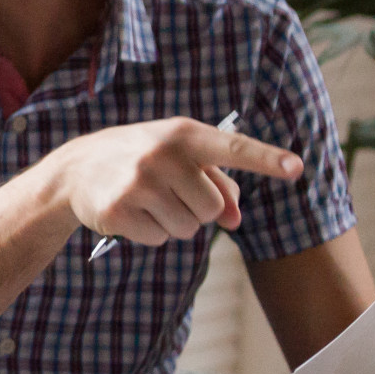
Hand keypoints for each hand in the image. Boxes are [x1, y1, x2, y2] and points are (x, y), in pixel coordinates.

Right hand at [44, 118, 302, 247]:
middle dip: (198, 210)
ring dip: (174, 223)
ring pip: (188, 228)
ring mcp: (138, 183)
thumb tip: (237, 222)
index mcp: (185, 134)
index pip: (234, 147)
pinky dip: (151, 232)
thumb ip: (219, 185)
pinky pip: (160, 239)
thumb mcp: (181, 159)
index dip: (267, 160)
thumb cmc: (143, 160)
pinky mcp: (118, 211)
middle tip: (169, 192)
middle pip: (212, 208)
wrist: (77, 168)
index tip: (297, 168)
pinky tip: (132, 213)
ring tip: (149, 201)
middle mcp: (162, 155)